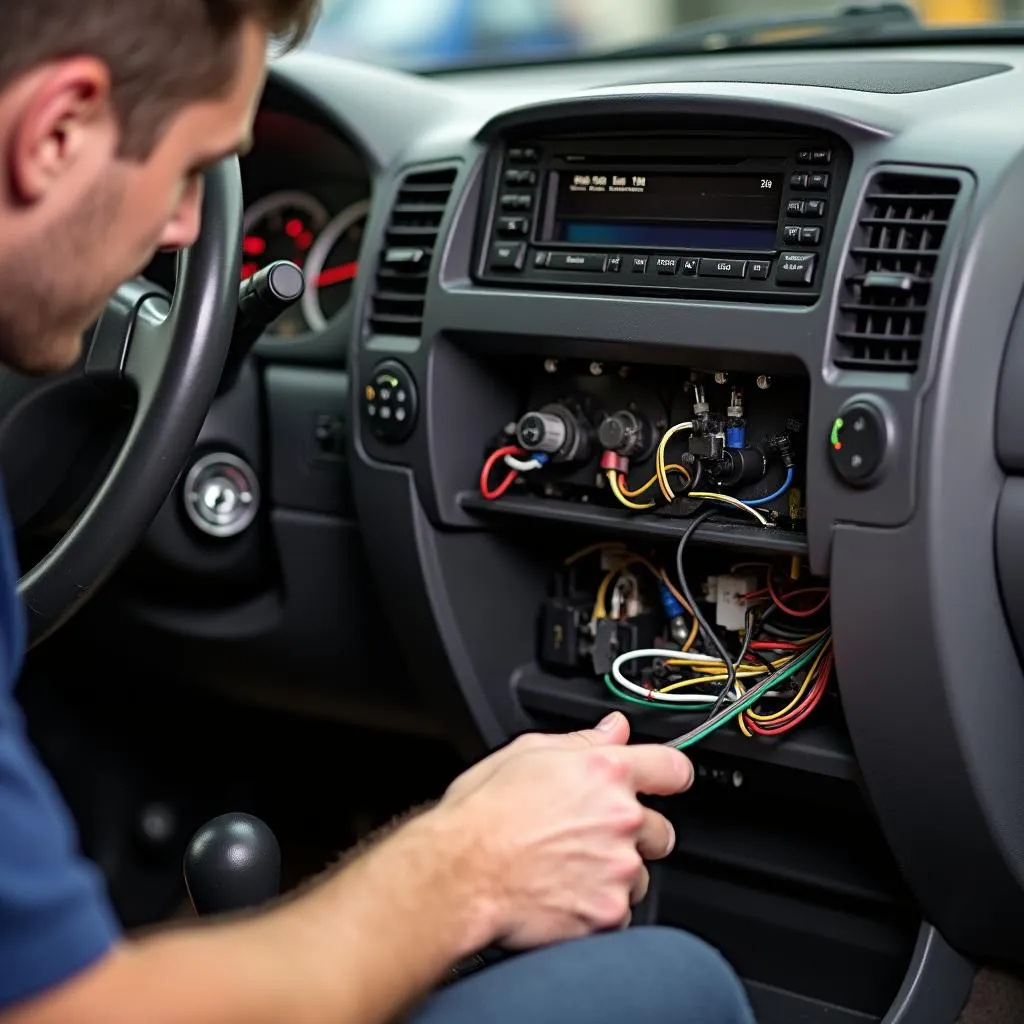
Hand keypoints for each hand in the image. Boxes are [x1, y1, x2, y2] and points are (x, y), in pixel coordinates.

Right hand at [436, 713, 692, 950]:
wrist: (459, 875)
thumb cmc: (482, 815)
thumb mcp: (525, 753)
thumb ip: (581, 741)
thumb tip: (613, 729)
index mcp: (604, 772)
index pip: (672, 767)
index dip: (670, 775)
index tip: (666, 782)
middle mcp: (620, 818)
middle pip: (662, 829)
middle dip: (636, 834)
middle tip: (593, 838)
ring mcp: (618, 868)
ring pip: (639, 874)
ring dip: (616, 874)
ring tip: (568, 870)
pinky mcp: (608, 912)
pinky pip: (619, 911)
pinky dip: (598, 908)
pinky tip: (563, 895)